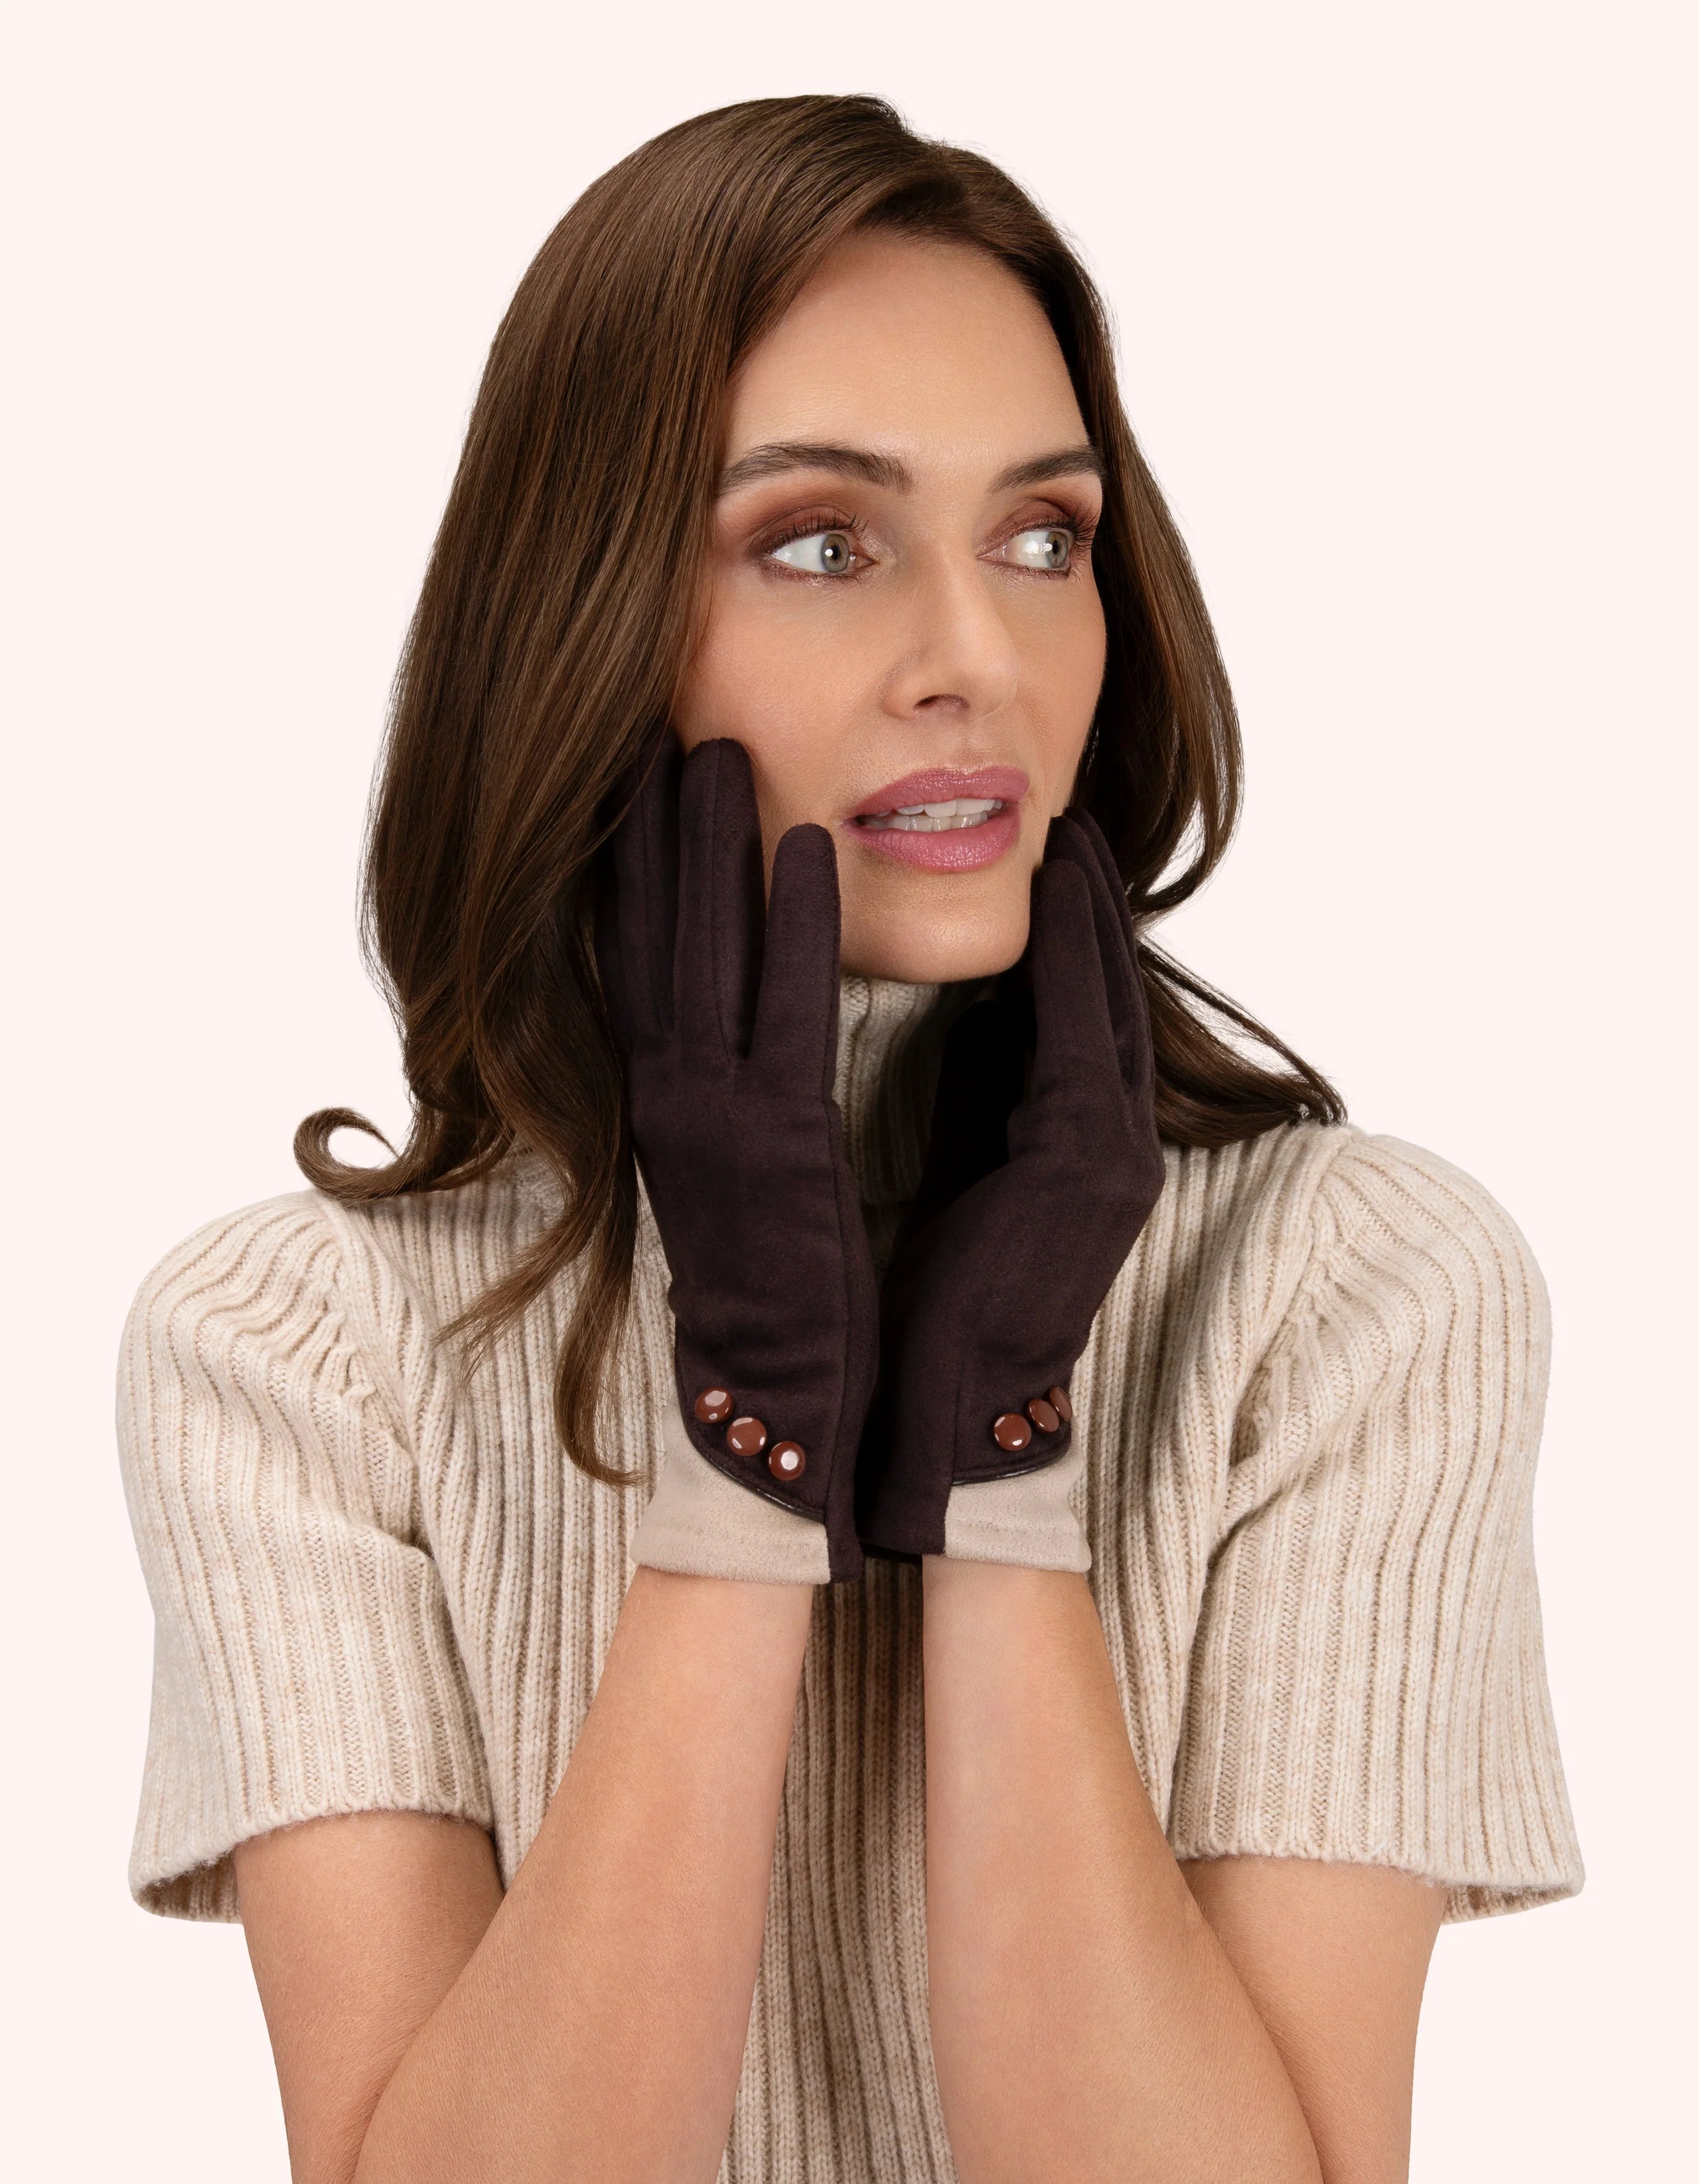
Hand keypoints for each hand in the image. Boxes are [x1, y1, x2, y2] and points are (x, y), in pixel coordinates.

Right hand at [596, 735, 876, 1582]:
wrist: (788, 1406)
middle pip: (645, 933)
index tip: (626, 774)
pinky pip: (782, 1010)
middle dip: (647, 825)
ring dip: (703, 845)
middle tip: (651, 718)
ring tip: (711, 742)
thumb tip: (744, 1029)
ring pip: (698, 952)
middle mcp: (669, 1099)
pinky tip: (801, 844)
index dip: (624, 863)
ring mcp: (713, 1121)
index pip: (632, 958)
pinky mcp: (773, 1148)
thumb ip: (736, 1092)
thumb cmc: (784, 1291)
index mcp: (666, 1103)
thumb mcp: (746, 1171)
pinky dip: (787, 925)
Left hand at [855, 812, 1164, 1563]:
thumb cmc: (926, 1297)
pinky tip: (1050, 891)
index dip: (1070, 928)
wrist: (933, 1410)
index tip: (1045, 850)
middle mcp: (1114, 1139)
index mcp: (1073, 1143)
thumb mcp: (953, 1167)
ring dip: (1091, 907)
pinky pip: (1083, 1031)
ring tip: (1069, 825)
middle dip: (1093, 901)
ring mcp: (1112, 1150)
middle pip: (1107, 988)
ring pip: (1109, 995)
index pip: (1076, 1009)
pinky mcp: (1087, 1163)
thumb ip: (969, 1090)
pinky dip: (1072, 954)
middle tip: (1071, 812)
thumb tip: (949, 1009)